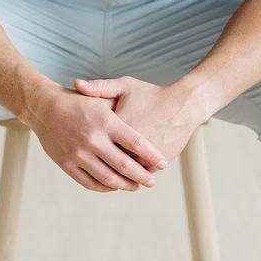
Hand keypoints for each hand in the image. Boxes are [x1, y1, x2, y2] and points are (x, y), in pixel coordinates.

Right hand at [24, 81, 168, 194]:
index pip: (135, 142)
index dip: (151, 155)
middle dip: (142, 176)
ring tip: (135, 186)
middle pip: (124, 164)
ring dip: (125, 185)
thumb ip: (121, 115)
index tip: (163, 164)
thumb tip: (146, 132)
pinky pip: (89, 183)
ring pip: (108, 178)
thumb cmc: (77, 102)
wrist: (44, 107)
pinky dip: (104, 188)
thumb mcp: (101, 101)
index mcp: (105, 121)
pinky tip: (114, 187)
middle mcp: (92, 138)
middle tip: (152, 181)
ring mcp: (78, 153)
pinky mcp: (66, 164)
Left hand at [72, 75, 205, 163]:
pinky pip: (140, 174)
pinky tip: (129, 174)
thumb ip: (99, 87)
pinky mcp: (156, 163)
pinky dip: (135, 175)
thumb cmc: (152, 94)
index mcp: (114, 125)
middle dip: (97, 163)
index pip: (92, 141)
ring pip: (123, 171)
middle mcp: (125, 143)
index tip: (81, 147)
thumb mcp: (125, 86)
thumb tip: (76, 84)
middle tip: (92, 163)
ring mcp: (142, 155)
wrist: (184, 105)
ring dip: (117, 174)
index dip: (86, 145)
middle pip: (105, 160)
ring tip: (109, 173)